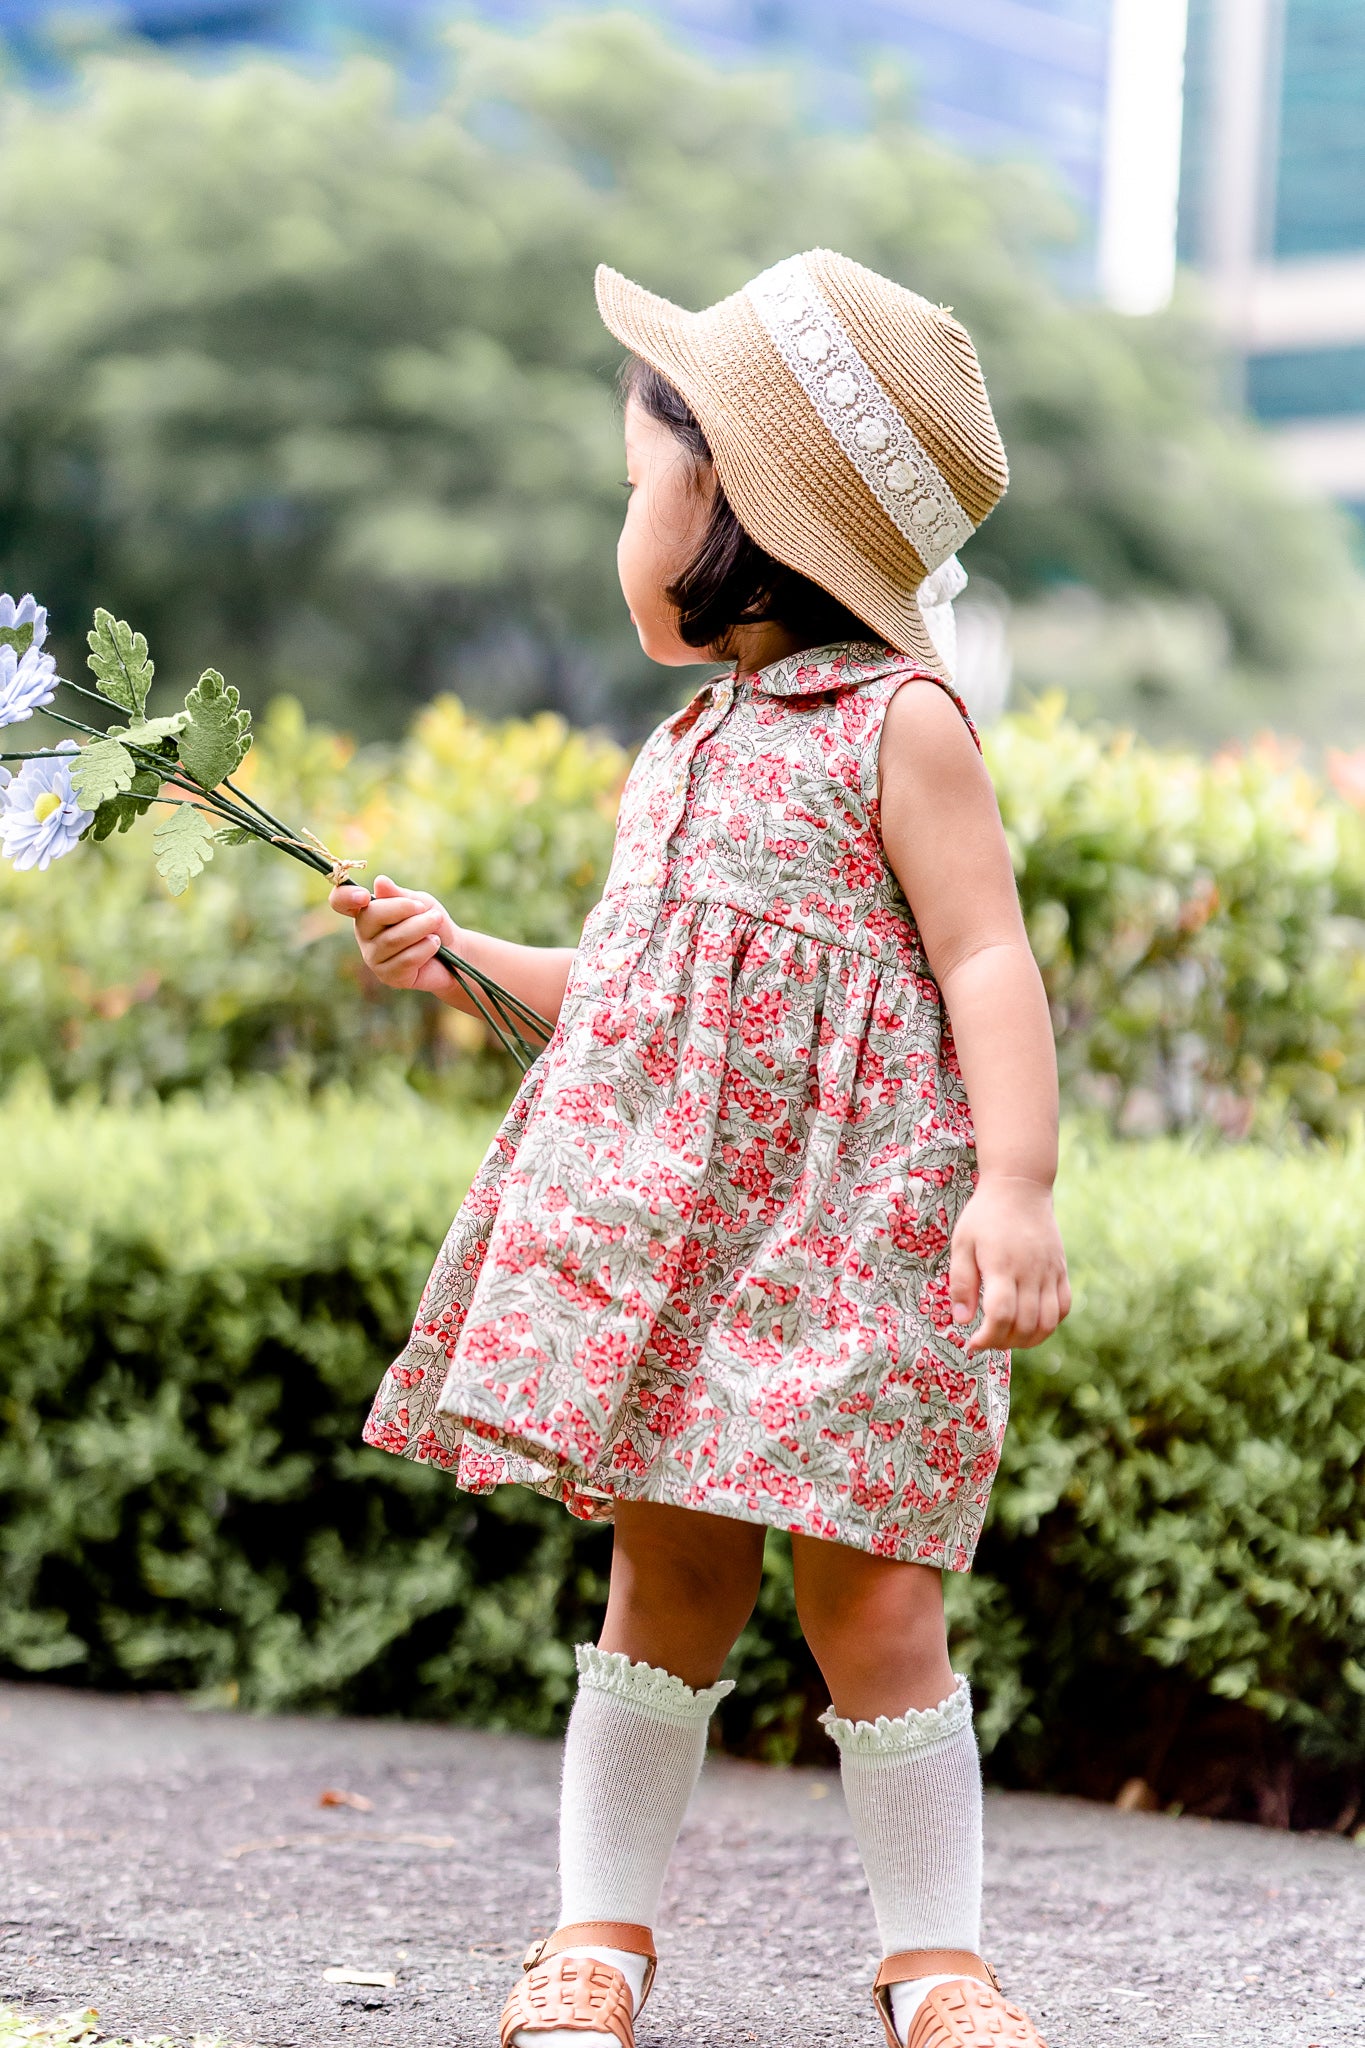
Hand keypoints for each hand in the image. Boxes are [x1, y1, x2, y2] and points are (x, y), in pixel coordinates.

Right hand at [328, 873, 458, 993]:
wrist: (454, 949)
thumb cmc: (432, 922)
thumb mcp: (418, 902)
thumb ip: (399, 895)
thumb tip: (380, 882)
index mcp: (366, 912)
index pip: (340, 902)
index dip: (345, 897)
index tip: (365, 896)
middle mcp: (364, 935)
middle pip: (371, 917)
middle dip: (404, 909)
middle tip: (429, 910)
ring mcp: (373, 958)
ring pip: (392, 939)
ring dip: (421, 928)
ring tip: (436, 923)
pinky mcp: (388, 976)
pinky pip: (405, 959)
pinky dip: (425, 948)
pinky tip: (435, 944)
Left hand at [949, 1174, 1069, 1354]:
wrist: (1020, 1187)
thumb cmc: (985, 1216)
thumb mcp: (962, 1243)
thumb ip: (961, 1282)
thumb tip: (961, 1320)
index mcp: (1002, 1266)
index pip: (1001, 1316)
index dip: (987, 1338)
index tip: (972, 1344)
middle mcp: (1030, 1272)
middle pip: (1025, 1325)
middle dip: (1003, 1343)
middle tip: (986, 1340)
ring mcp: (1050, 1272)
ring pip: (1048, 1322)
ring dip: (1028, 1340)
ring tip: (1008, 1338)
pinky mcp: (1061, 1269)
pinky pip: (1064, 1307)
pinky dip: (1050, 1324)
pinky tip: (1030, 1324)